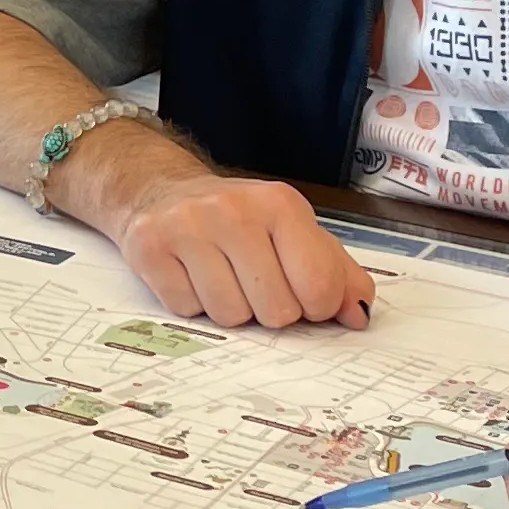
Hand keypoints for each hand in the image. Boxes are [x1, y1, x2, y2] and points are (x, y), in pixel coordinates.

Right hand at [59, 140, 373, 328]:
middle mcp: (233, 209)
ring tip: (221, 277)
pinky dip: (193, 304)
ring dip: (230, 308)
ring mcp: (187, 227)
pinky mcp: (149, 246)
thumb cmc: (239, 220)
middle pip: (276, 310)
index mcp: (280, 204)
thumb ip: (336, 272)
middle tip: (254, 282)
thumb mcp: (294, 232)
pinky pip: (188, 310)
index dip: (316, 306)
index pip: (319, 287)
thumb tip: (358, 315)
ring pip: (230, 316)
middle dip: (270, 309)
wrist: (162, 191)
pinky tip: (191, 276)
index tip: (301, 293)